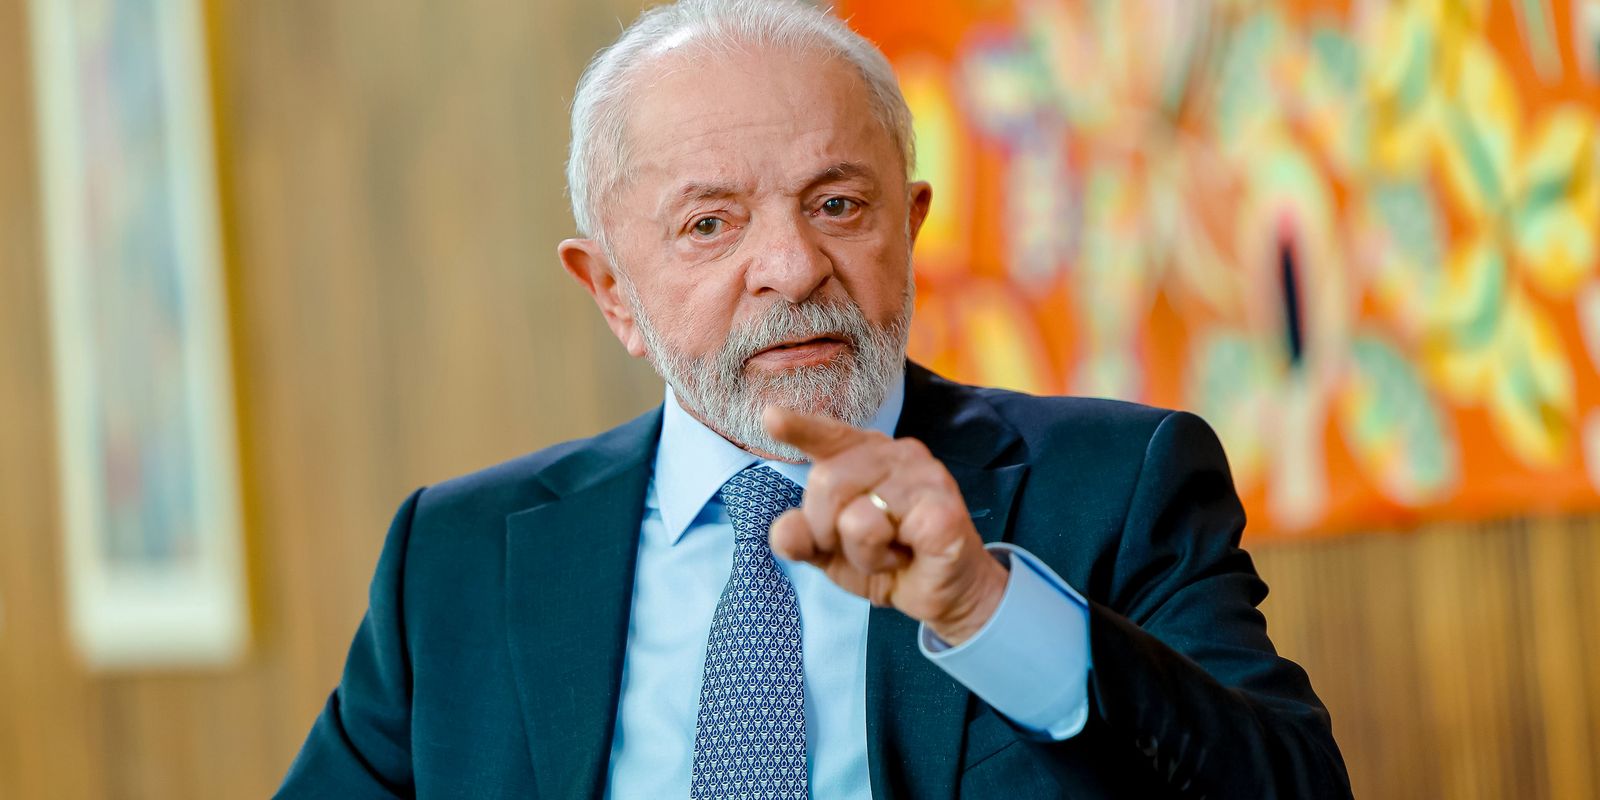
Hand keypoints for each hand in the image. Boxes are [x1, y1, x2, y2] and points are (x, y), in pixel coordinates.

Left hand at [762, 405, 1009, 644]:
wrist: (945, 595)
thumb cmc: (889, 561)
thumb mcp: (831, 554)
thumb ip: (802, 538)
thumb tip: (783, 532)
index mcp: (867, 455)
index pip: (830, 435)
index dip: (801, 428)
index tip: (771, 417)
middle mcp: (898, 454)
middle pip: (825, 481)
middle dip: (827, 530)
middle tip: (860, 548)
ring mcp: (925, 476)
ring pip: (854, 514)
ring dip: (861, 553)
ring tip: (890, 554)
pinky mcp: (942, 509)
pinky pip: (880, 531)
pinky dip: (883, 558)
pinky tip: (908, 557)